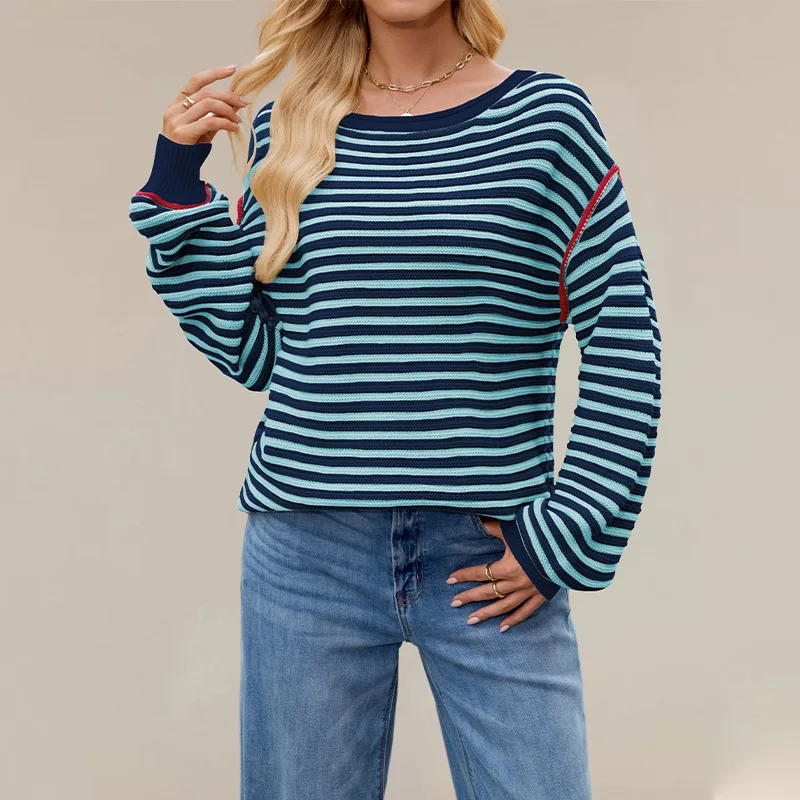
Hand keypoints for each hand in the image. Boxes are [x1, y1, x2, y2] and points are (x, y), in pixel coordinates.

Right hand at [161, 65, 250, 144]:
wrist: (175, 171)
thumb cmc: (189, 150)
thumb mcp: (201, 129)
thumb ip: (213, 116)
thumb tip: (234, 105)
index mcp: (177, 105)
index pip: (196, 82)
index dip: (214, 73)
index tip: (232, 69)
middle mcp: (175, 110)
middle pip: (206, 92)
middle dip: (228, 96)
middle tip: (243, 103)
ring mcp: (177, 121)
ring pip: (208, 104)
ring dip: (228, 110)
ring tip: (238, 119)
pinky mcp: (184, 133)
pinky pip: (210, 121)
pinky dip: (225, 122)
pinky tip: (234, 127)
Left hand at [446, 517, 546, 631]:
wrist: (568, 545)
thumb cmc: (540, 534)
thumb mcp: (514, 528)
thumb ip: (494, 527)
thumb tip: (478, 520)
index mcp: (508, 567)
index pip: (480, 573)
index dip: (464, 575)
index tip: (450, 579)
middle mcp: (516, 582)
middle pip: (487, 592)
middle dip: (469, 597)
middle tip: (454, 603)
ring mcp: (529, 591)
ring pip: (503, 606)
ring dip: (487, 614)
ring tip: (471, 620)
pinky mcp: (541, 594)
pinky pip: (526, 611)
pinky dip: (514, 620)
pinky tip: (502, 628)